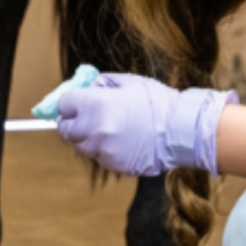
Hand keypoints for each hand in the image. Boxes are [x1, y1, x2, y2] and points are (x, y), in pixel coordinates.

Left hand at [57, 73, 237, 175]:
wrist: (181, 131)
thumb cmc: (158, 103)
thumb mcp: (128, 82)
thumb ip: (101, 83)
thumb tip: (85, 87)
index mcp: (96, 105)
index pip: (63, 105)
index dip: (70, 102)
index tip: (75, 103)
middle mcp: (94, 129)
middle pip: (65, 129)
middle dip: (73, 122)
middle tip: (86, 117)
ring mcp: (102, 150)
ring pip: (79, 145)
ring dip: (87, 137)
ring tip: (108, 128)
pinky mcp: (111, 164)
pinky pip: (97, 156)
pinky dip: (102, 149)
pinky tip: (120, 140)